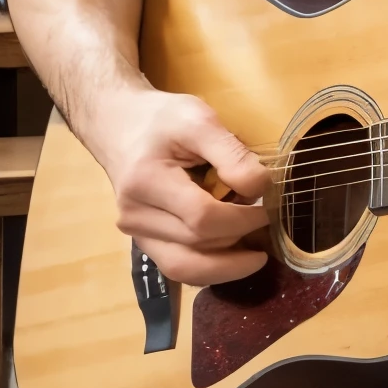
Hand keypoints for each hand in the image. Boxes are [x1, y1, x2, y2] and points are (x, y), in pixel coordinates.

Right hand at [90, 87, 270, 285]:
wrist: (119, 125)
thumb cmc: (162, 119)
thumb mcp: (200, 119)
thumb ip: (232, 154)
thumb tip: (261, 188)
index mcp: (146, 182)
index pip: (202, 217)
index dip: (242, 219)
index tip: (268, 207)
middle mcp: (134, 216)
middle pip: (196, 246)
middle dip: (238, 239)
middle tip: (265, 223)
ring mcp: (135, 234)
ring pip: (185, 268)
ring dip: (226, 265)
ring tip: (254, 251)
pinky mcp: (143, 242)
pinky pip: (178, 266)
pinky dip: (209, 265)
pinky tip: (233, 252)